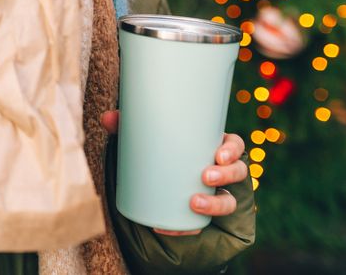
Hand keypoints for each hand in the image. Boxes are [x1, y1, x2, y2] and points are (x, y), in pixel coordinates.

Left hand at [100, 109, 247, 235]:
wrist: (148, 193)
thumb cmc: (154, 156)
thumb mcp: (143, 142)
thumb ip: (126, 128)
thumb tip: (107, 118)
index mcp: (211, 148)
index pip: (234, 144)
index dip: (233, 148)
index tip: (219, 154)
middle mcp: (220, 171)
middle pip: (238, 171)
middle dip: (227, 174)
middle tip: (206, 176)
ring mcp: (215, 195)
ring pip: (229, 200)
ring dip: (216, 203)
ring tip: (194, 202)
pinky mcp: (203, 216)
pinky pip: (205, 224)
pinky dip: (190, 227)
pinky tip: (173, 228)